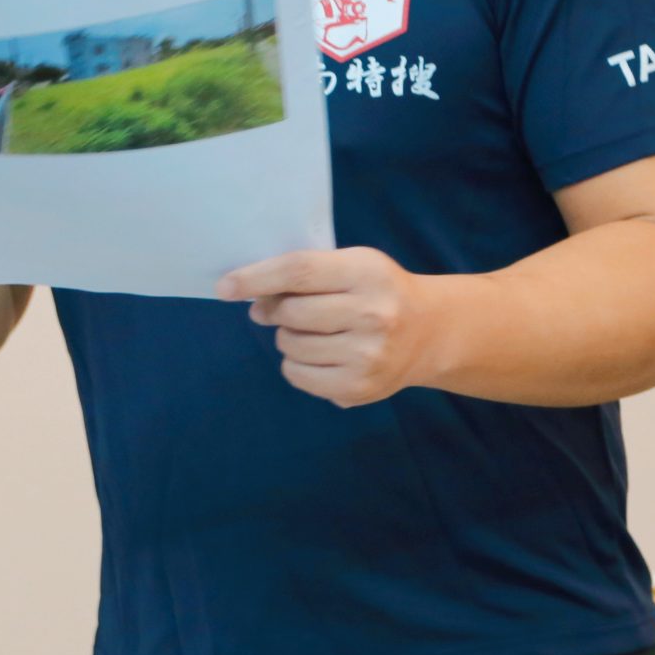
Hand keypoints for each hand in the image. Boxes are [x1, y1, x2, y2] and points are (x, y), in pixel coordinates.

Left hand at [217, 247, 437, 407]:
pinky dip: (295, 364)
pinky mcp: (360, 388)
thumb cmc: (377, 291)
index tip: (224, 287)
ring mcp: (368, 355)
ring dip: (287, 338)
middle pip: (291, 313)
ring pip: (290, 345)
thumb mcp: (351, 266)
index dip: (255, 278)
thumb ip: (304, 275)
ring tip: (314, 332)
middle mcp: (372, 314)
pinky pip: (298, 375)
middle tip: (282, 310)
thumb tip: (253, 301)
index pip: (298, 272)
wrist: (430, 332)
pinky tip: (318, 355)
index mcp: (367, 273)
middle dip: (274, 310)